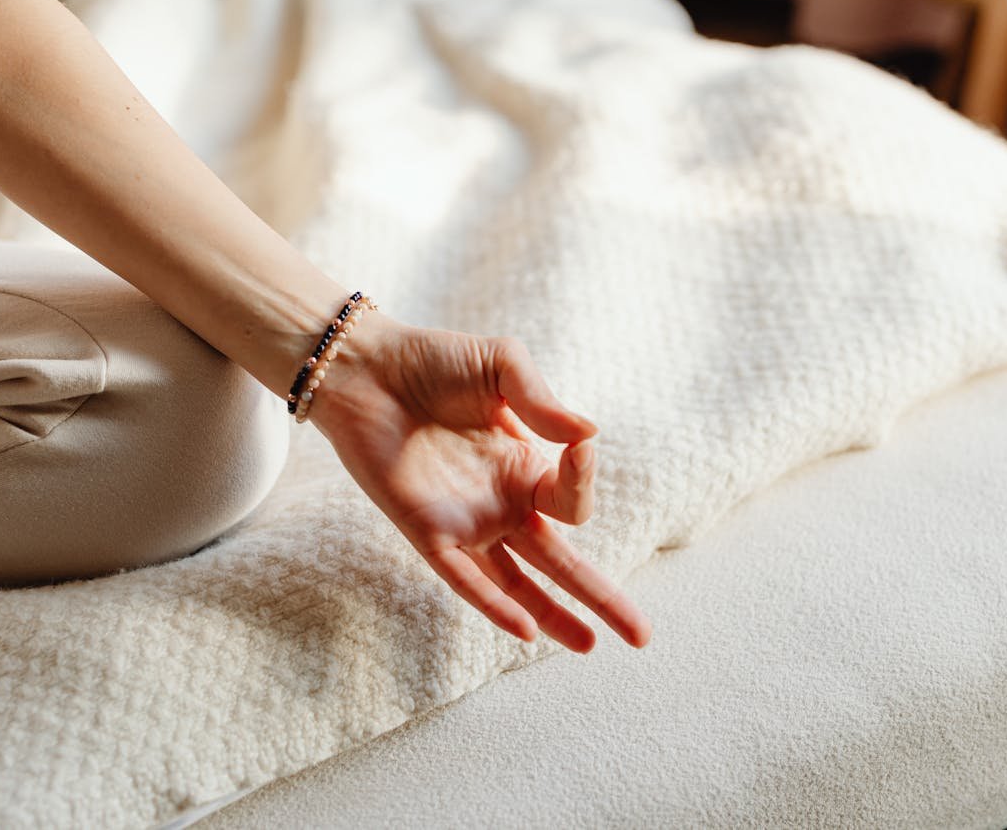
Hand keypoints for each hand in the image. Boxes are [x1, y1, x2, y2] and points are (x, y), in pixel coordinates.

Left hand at [307, 310, 651, 652]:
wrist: (365, 368)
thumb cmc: (432, 360)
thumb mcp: (502, 365)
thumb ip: (543, 401)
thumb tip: (589, 436)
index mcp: (523, 466)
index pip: (572, 499)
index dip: (584, 479)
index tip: (580, 446)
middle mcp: (500, 502)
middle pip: (560, 561)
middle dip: (601, 596)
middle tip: (642, 635)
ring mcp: (465, 522)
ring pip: (517, 583)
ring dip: (552, 615)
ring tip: (590, 646)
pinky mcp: (426, 531)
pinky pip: (465, 578)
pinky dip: (494, 603)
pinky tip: (525, 632)